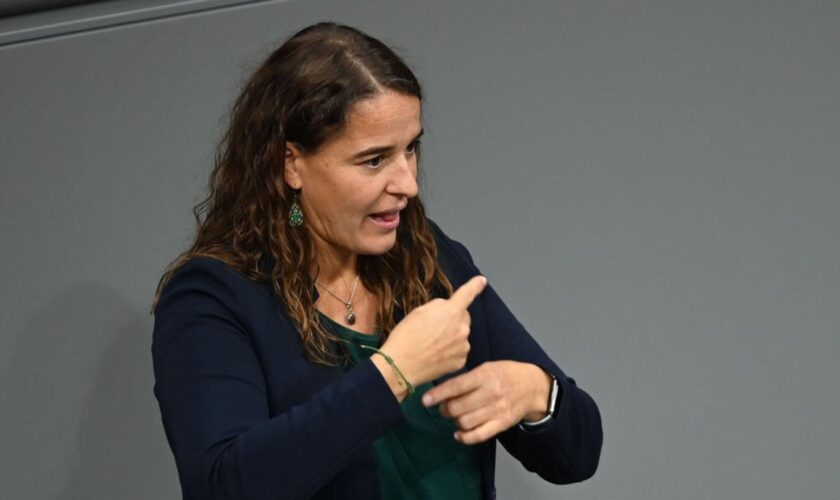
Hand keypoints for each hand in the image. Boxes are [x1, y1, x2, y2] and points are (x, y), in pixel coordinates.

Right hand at [377, 275, 487, 389]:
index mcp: (451, 312)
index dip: (475, 286)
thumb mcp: (419, 312)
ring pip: (461, 335)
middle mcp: (462, 328)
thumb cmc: (406, 337)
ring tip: (432, 344)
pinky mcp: (461, 361)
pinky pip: (459, 351)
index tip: (482, 281)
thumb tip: (446, 308)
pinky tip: (436, 354)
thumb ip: (438, 306)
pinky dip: (451, 351)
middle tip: (434, 328)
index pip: (467, 294)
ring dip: (451, 336)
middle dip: (453, 319)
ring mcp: (463, 346)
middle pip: (463, 318)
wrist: (401, 366)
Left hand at [421, 361, 552, 444]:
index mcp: (485, 375)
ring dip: (454, 422)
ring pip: (465, 422)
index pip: (455, 387)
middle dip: (444, 410)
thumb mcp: (486, 367)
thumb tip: (440, 390)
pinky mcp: (502, 424)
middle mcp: (490, 393)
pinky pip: (479, 435)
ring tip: (454, 416)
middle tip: (443, 408)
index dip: (437, 395)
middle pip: (457, 408)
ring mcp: (497, 410)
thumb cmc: (504, 374)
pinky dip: (465, 438)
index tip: (425, 401)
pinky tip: (458, 434)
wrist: (532, 386)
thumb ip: (466, 378)